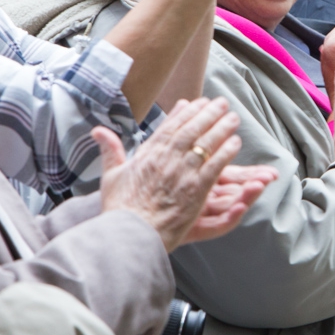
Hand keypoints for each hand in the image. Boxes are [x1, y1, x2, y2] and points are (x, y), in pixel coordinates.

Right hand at [94, 98, 267, 251]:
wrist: (130, 233)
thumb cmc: (120, 208)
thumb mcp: (110, 175)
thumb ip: (110, 150)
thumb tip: (98, 130)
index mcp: (148, 154)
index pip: (170, 127)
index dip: (186, 112)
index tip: (198, 101)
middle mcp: (166, 159)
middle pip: (191, 130)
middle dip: (208, 114)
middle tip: (222, 103)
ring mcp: (182, 173)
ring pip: (206, 144)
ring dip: (221, 128)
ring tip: (233, 118)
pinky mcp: (196, 190)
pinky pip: (215, 165)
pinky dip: (226, 152)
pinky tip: (236, 143)